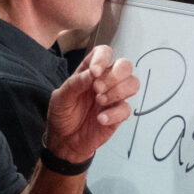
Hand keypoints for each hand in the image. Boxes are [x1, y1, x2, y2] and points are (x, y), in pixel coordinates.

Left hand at [45, 45, 138, 162]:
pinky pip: (127, 109)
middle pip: (125, 65)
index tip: (94, 72)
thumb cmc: (62, 115)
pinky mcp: (118, 114)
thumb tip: (92, 73)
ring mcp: (113, 97)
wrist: (65, 141)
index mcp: (89, 72)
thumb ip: (75, 84)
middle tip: (97, 89)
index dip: (103, 58)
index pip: (104, 53)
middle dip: (114, 75)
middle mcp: (104, 81)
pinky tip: (100, 118)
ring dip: (118, 91)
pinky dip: (114, 113)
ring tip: (100, 101)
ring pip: (133, 83)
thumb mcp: (60, 98)